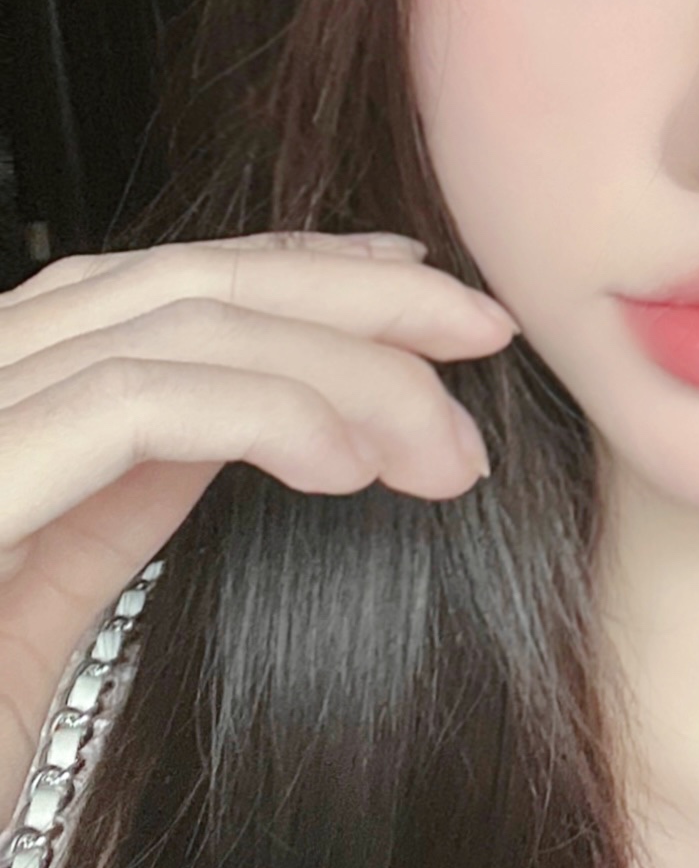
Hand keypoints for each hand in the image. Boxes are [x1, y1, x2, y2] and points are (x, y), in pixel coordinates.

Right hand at [0, 231, 516, 819]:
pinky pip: (140, 405)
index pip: (142, 289)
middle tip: (484, 330)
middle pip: (169, 283)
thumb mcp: (31, 595)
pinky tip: (351, 459)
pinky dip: (269, 409)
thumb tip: (248, 409)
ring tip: (444, 441)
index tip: (421, 296)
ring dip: (343, 362)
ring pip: (172, 325)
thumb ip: (113, 489)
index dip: (293, 271)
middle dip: (350, 291)